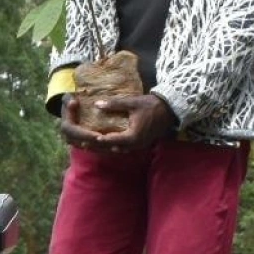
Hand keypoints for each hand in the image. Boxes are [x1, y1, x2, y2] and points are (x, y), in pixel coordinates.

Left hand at [59, 93, 176, 152]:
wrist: (170, 110)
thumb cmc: (151, 105)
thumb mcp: (132, 103)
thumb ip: (114, 105)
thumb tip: (97, 104)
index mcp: (133, 136)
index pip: (111, 140)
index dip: (98, 140)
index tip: (86, 138)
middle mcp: (135, 144)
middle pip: (112, 149)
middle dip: (98, 147)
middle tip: (83, 145)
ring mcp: (138, 146)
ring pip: (117, 150)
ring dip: (104, 148)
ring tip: (90, 146)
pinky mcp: (140, 144)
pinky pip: (123, 148)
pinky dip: (113, 146)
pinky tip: (104, 143)